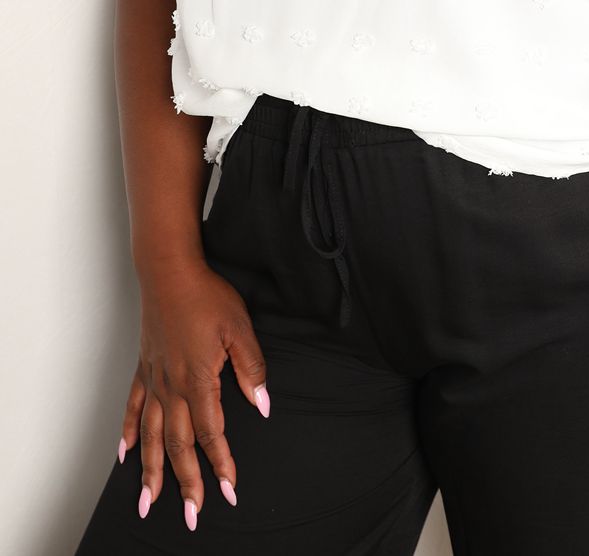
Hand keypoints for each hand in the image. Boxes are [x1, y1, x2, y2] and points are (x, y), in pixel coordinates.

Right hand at [118, 260, 269, 531]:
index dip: (222, 464)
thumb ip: (252, 370)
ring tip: (148, 503)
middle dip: (187, 483)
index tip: (229, 490)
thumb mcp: (240, 329)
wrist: (169, 272)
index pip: (212, 433)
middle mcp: (172, 387)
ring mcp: (154, 379)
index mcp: (198, 380)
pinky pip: (133, 408)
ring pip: (152, 436)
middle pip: (180, 445)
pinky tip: (124, 454)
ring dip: (151, 472)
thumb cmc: (207, 296)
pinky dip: (129, 434)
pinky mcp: (144, 368)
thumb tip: (263, 406)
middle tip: (192, 516)